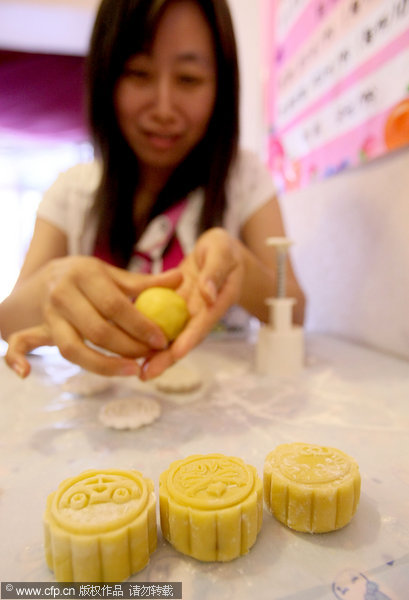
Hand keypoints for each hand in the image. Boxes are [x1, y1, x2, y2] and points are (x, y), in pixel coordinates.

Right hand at [5, 256, 182, 376]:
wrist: (49, 274)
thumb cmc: (90, 278)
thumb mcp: (114, 274)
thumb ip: (146, 282)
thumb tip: (181, 279)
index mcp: (85, 274)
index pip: (115, 305)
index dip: (140, 325)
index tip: (161, 340)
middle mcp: (63, 294)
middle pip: (98, 330)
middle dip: (129, 348)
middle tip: (151, 356)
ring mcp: (48, 314)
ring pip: (72, 347)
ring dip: (103, 365)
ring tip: (133, 371)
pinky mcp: (36, 328)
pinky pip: (20, 343)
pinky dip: (17, 358)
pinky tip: (26, 374)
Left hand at [140, 228, 244, 378]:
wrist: (220, 251)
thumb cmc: (224, 249)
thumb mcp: (222, 252)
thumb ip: (215, 271)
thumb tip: (208, 293)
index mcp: (218, 302)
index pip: (203, 324)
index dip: (190, 339)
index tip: (177, 353)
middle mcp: (201, 313)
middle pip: (184, 339)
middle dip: (167, 358)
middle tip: (147, 374)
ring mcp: (187, 313)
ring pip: (170, 336)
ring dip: (155, 354)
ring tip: (137, 371)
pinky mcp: (173, 308)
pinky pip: (160, 323)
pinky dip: (146, 334)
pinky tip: (127, 347)